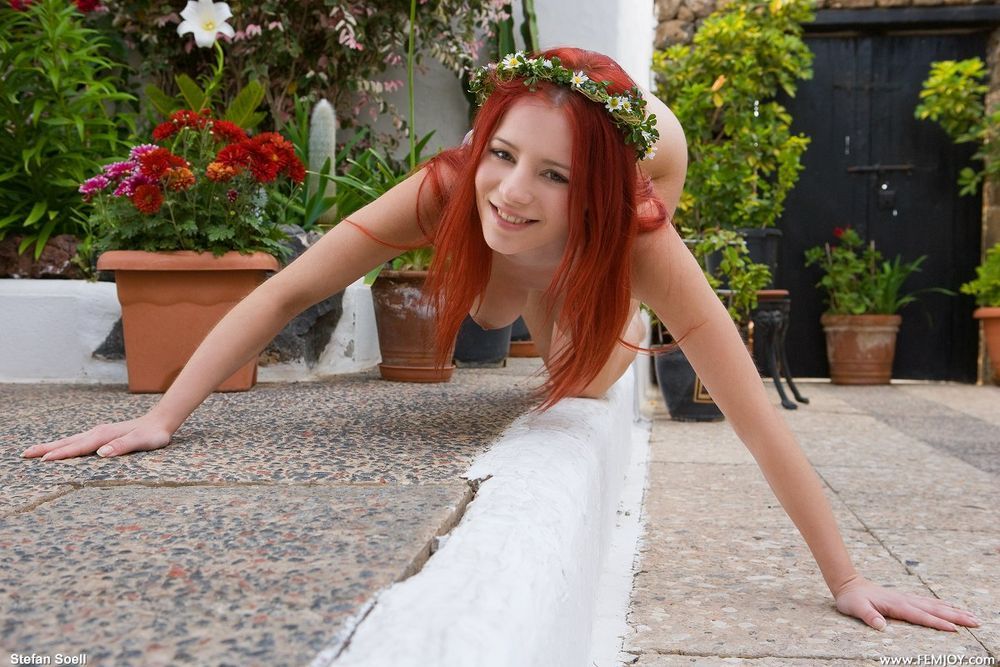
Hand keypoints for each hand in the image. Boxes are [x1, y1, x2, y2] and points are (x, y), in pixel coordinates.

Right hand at [21, 416, 173, 461]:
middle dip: (46, 449)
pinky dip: (64, 445)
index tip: (43, 460)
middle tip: (25, 454)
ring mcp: (98, 433)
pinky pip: (77, 441)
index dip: (61, 454)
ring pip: (70, 440)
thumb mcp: (141, 442)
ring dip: (51, 446)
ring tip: (34, 452)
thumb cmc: (152, 435)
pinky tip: (60, 449)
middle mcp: (97, 433)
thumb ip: (122, 447)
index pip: (78, 447)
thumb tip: (102, 453)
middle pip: (67, 442)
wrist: (160, 422)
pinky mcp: (101, 435)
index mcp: (103, 436)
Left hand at [835, 575, 980, 631]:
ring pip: (935, 605)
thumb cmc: (852, 599)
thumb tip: (881, 626)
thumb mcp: (855, 608)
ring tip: (972, 616)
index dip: (937, 623)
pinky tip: (952, 607)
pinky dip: (943, 605)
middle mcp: (905, 600)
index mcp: (897, 605)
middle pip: (935, 609)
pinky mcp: (906, 599)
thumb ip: (868, 616)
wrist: (849, 584)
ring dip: (954, 611)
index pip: (921, 616)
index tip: (954, 629)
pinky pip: (929, 602)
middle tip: (976, 622)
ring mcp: (907, 598)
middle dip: (956, 616)